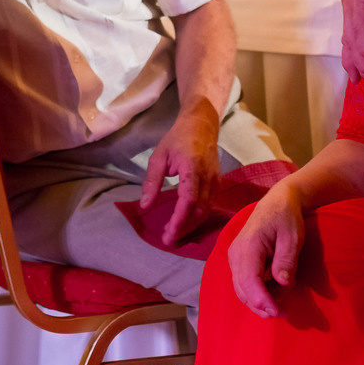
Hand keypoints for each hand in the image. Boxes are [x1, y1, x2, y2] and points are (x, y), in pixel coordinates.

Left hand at [141, 98, 220, 245]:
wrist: (201, 124)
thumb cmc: (177, 139)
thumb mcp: (158, 157)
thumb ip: (152, 182)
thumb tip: (145, 206)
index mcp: (192, 168)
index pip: (188, 201)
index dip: (179, 221)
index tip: (168, 235)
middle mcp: (207, 177)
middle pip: (199, 211)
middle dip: (184, 228)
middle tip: (168, 239)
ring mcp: (216, 181)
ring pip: (206, 211)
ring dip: (191, 225)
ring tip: (175, 234)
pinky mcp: (218, 183)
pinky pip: (210, 205)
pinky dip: (198, 217)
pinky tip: (186, 222)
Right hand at [227, 185, 305, 317]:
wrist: (277, 202)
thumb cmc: (286, 217)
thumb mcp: (292, 236)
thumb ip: (286, 260)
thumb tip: (282, 284)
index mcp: (248, 246)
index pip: (249, 280)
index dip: (262, 300)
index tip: (279, 312)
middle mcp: (236, 253)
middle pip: (242, 289)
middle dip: (261, 306)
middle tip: (284, 313)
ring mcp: (235, 258)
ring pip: (241, 289)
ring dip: (259, 301)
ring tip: (281, 305)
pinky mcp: (239, 261)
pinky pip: (244, 283)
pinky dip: (257, 293)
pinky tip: (274, 293)